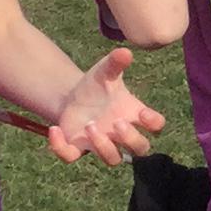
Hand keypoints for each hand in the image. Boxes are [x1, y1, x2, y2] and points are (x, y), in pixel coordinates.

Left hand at [49, 48, 164, 164]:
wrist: (73, 97)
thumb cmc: (97, 85)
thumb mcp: (105, 71)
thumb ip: (115, 63)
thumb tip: (125, 51)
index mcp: (132, 114)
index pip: (156, 126)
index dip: (154, 123)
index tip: (143, 113)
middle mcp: (120, 134)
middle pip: (140, 148)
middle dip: (131, 139)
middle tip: (116, 123)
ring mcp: (100, 144)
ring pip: (113, 159)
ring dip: (103, 146)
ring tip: (89, 125)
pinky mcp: (77, 148)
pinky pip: (71, 157)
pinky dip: (61, 148)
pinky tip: (55, 130)